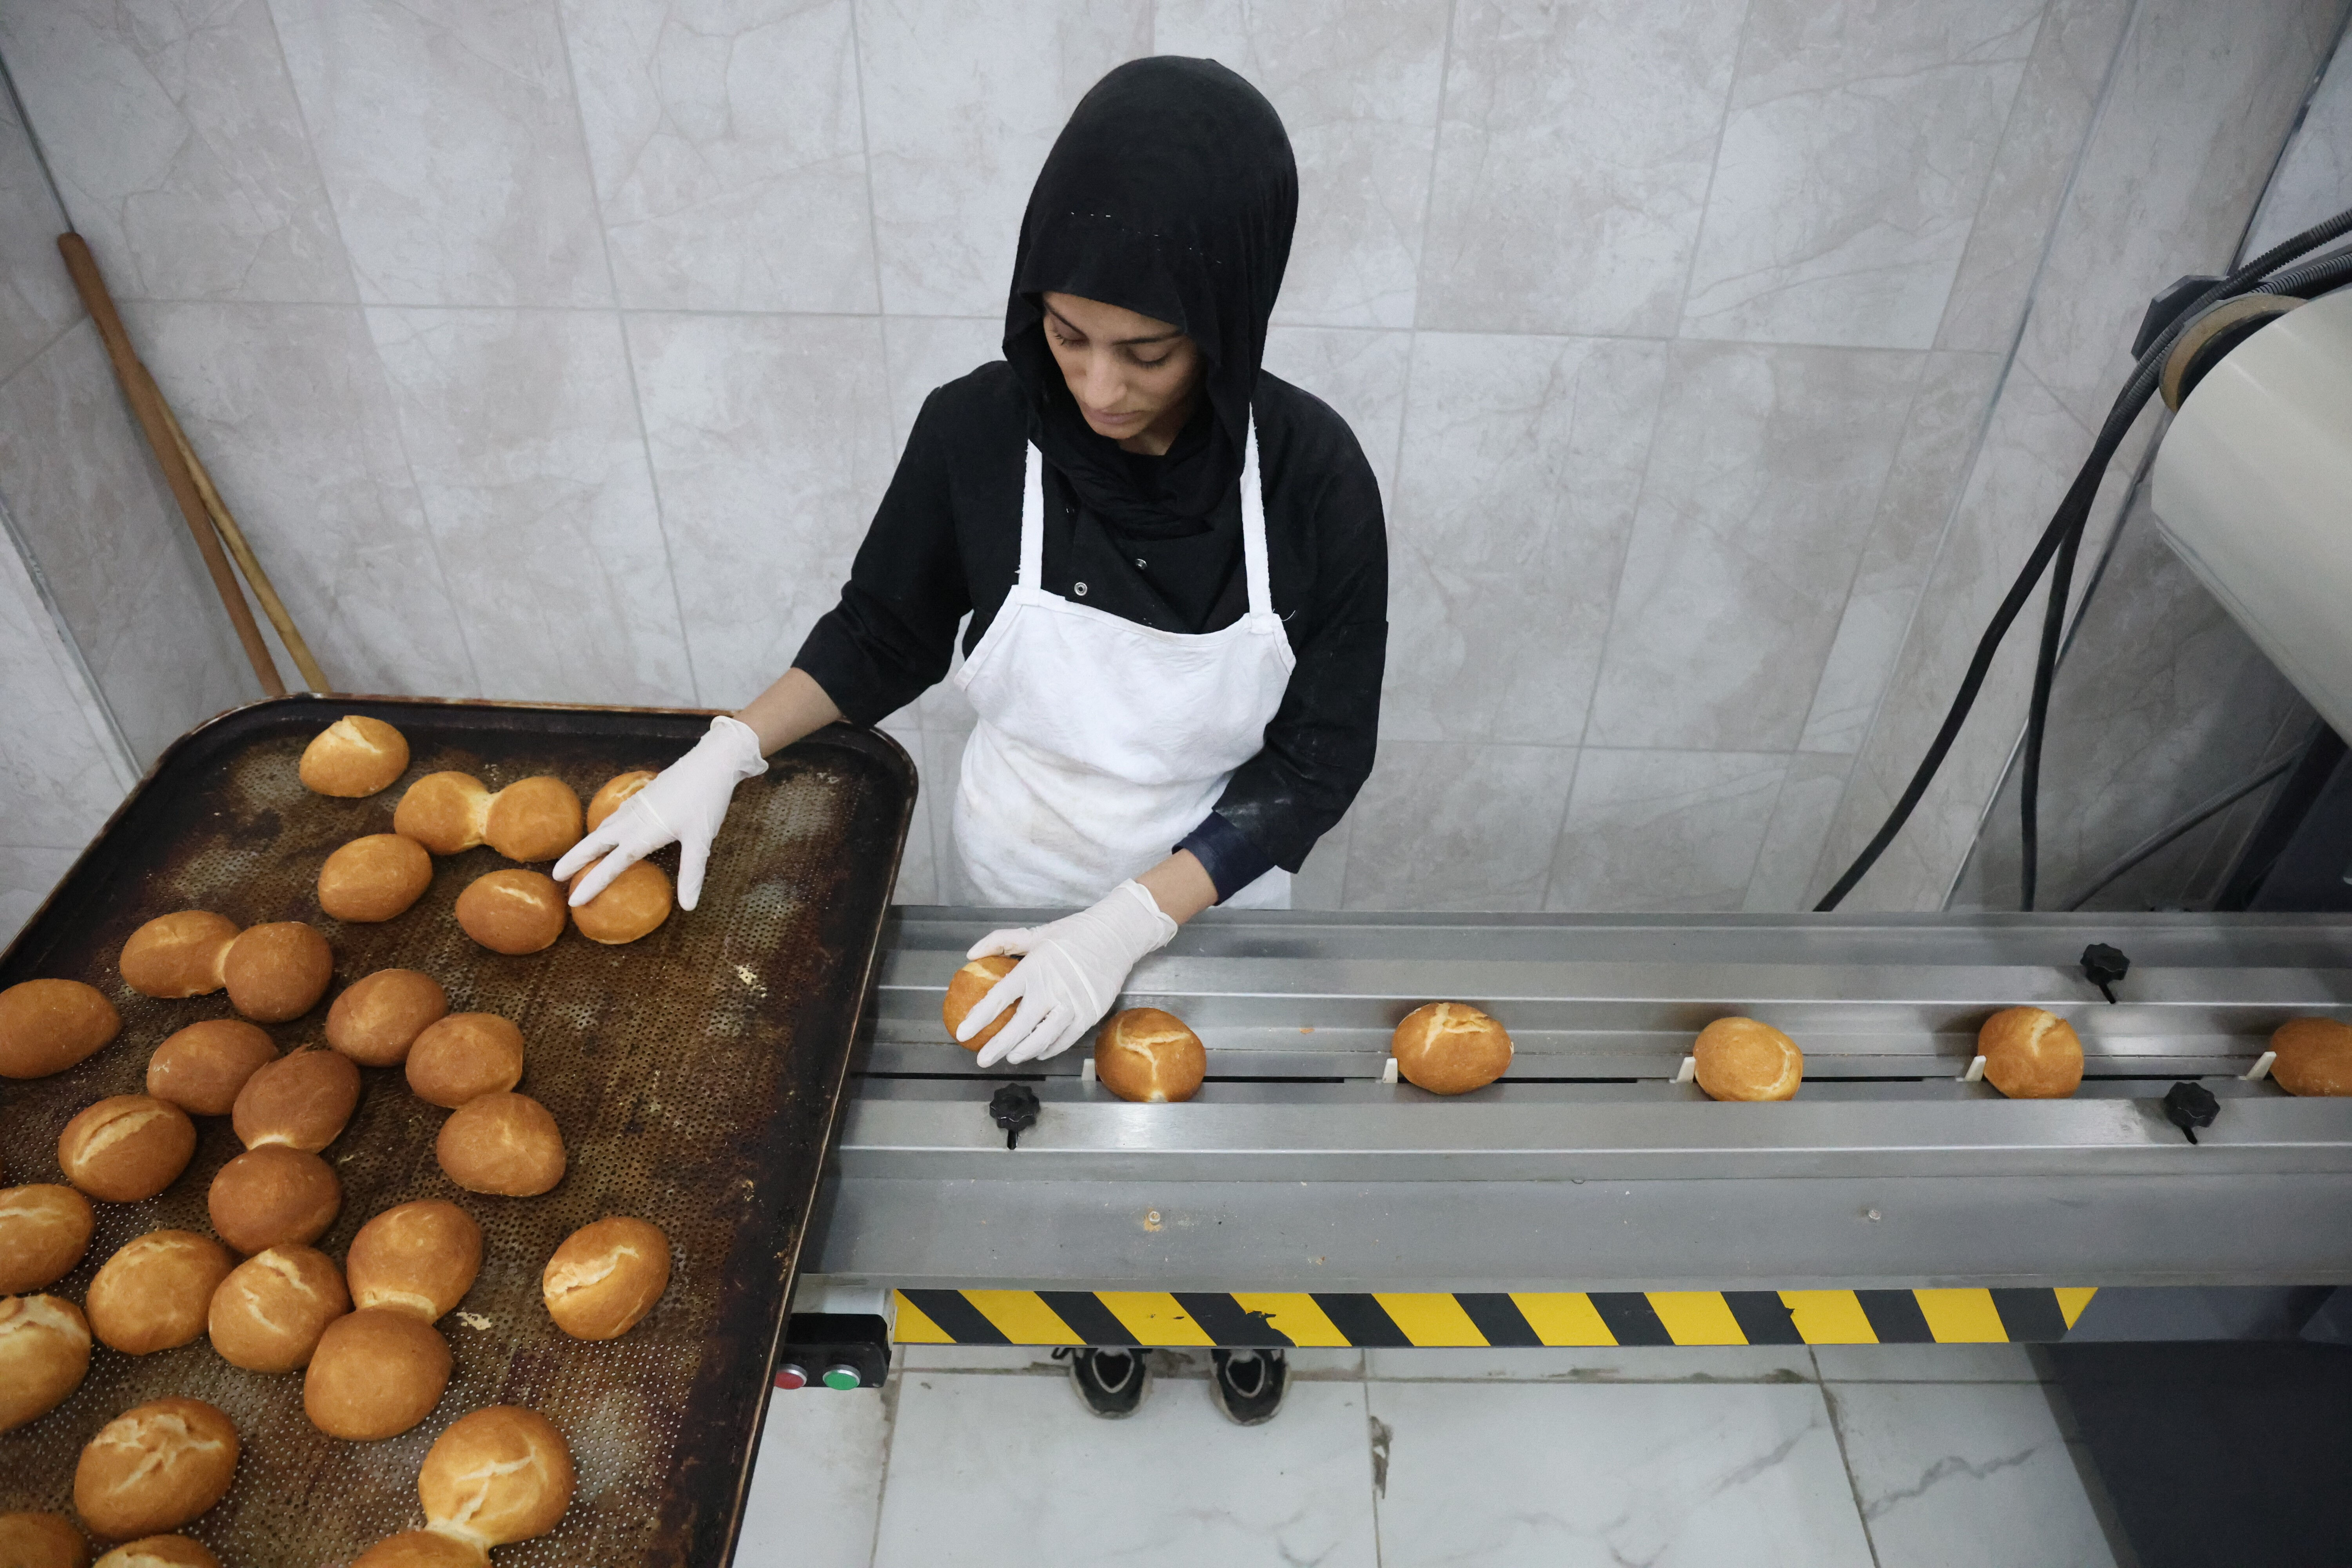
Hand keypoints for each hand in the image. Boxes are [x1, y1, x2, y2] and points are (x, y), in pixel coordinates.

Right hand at [554, 715, 767, 909]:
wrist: (712, 761)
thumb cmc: (707, 800)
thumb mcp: (701, 840)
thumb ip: (691, 873)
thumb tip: (688, 906)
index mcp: (644, 833)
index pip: (611, 864)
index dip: (592, 883)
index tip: (573, 900)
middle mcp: (633, 819)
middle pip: (595, 842)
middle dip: (574, 860)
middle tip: (556, 875)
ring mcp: (636, 805)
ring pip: (603, 828)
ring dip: (587, 844)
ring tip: (576, 858)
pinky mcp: (643, 796)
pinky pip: (615, 816)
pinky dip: (604, 829)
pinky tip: (607, 831)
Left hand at [958, 881, 1178, 1065]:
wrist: (1116, 936)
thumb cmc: (1074, 934)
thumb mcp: (1036, 933)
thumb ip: (1001, 942)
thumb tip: (972, 954)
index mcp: (1034, 969)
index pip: (999, 997)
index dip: (979, 1018)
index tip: (963, 1032)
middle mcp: (1052, 989)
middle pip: (1019, 1026)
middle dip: (997, 1046)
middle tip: (982, 1058)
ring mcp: (1073, 1004)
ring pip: (1043, 1038)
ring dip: (1023, 1052)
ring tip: (1010, 1057)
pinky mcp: (1090, 1014)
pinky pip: (1065, 1040)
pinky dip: (1049, 1049)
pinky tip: (1038, 1052)